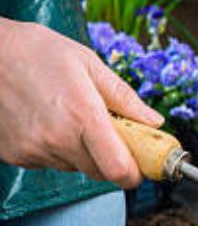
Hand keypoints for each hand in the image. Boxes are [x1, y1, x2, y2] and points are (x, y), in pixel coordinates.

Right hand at [0, 18, 163, 188]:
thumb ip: (125, 98)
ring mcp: (32, 150)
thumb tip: (154, 122)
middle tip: (111, 131)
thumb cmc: (37, 52)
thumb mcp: (90, 64)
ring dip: (83, 151)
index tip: (143, 164)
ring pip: (75, 166)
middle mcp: (56, 139)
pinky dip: (57, 149)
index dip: (135, 173)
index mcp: (82, 115)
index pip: (118, 169)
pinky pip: (49, 162)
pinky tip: (48, 121)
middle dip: (112, 158)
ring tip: (71, 116)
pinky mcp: (14, 155)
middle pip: (100, 172)